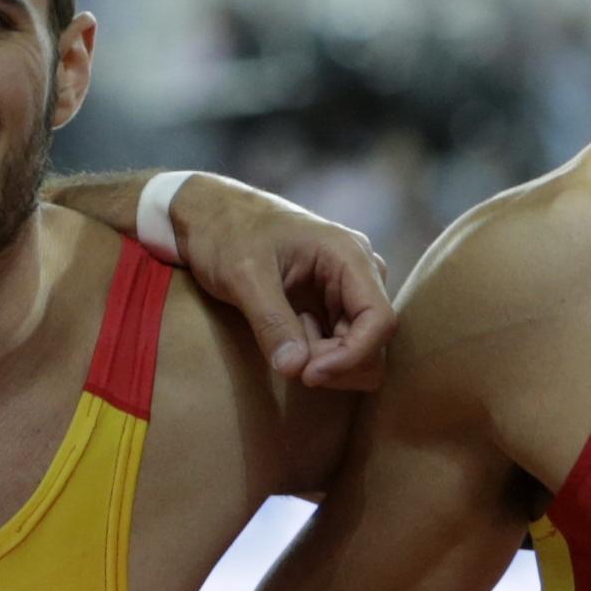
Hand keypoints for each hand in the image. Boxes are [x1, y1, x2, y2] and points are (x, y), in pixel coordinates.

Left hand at [164, 175, 396, 389]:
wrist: (210, 215)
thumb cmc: (227, 233)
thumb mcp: (243, 275)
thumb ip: (271, 321)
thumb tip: (295, 369)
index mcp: (349, 255)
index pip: (380, 320)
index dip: (352, 356)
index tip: (309, 375)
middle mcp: (358, 273)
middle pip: (373, 341)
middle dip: (334, 362)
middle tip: (287, 355)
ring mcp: (347, 291)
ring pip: (359, 350)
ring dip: (324, 361)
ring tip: (284, 339)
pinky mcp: (330, 306)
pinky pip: (339, 346)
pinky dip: (316, 356)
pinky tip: (286, 337)